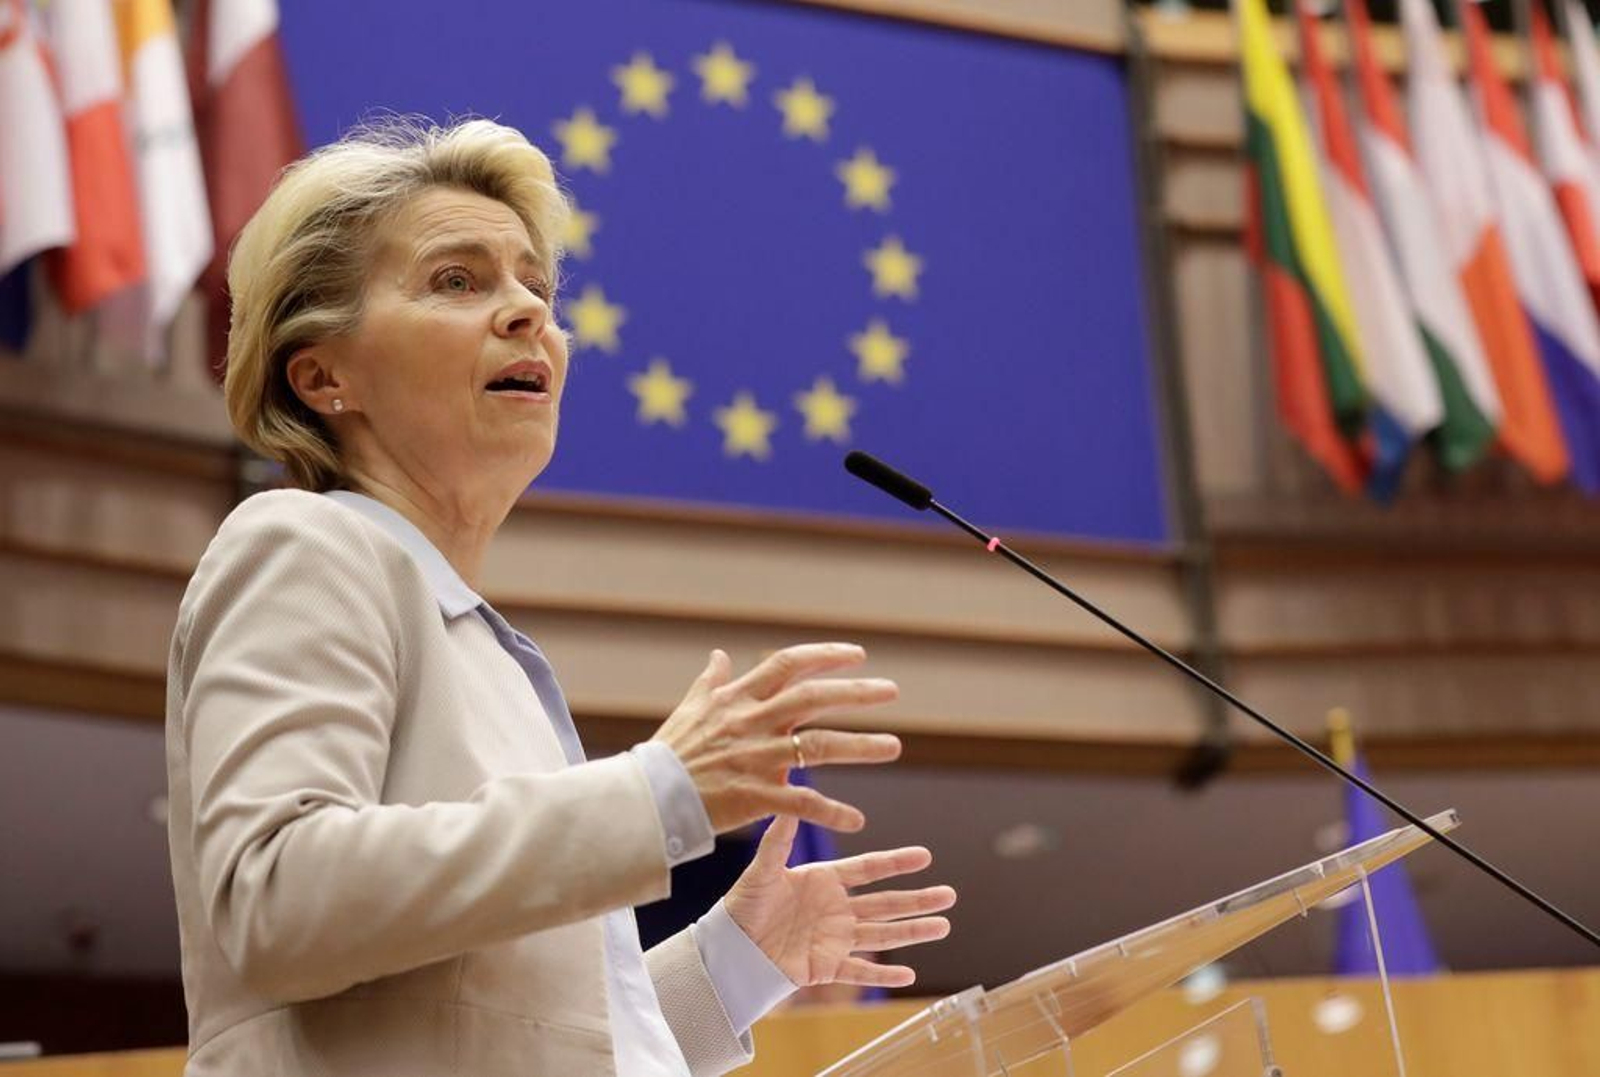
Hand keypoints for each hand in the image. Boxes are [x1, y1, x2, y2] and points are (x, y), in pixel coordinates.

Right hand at [653, 643, 900, 834]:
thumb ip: (711, 682)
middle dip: (855, 692)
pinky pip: (802, 803)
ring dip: (860, 746)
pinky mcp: (755, 795)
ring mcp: (756, 758)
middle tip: (891, 690)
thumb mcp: (690, 709)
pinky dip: (831, 812)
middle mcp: (752, 723)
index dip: (824, 655)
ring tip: (892, 746)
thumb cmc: (670, 754)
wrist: (648, 799)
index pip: (787, 665)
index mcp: (738, 699)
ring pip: (818, 746)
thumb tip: (719, 655)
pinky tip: (856, 820)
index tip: (858, 654)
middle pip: (812, 698)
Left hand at [724, 816, 956, 988]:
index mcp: (825, 880)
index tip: (925, 856)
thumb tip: (788, 804)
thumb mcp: (762, 870)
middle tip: (950, 895)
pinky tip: (908, 975)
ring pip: (882, 934)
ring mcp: (835, 938)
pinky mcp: (826, 967)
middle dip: (918, 899)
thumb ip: (778, 841)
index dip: (897, 863)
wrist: (729, 948)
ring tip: (944, 926)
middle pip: (886, 902)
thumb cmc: (742, 905)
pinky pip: (859, 971)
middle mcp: (836, 908)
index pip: (869, 869)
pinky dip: (883, 974)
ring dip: (913, 931)